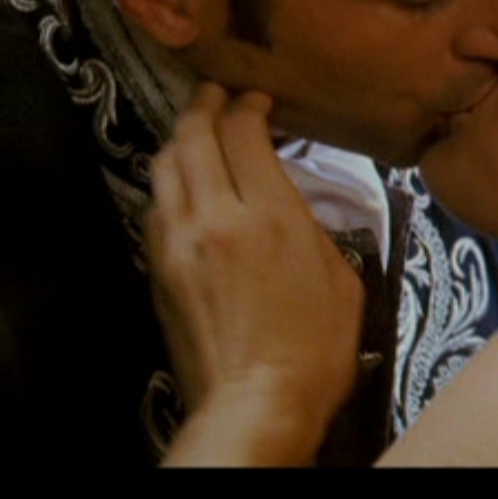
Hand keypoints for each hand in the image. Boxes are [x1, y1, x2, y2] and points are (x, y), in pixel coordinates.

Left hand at [146, 83, 364, 464]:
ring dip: (180, 141)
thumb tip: (295, 208)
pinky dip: (170, 183)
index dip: (248, 106)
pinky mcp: (158, 270)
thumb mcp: (342, 277)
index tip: (259, 100)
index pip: (243, 133)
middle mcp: (215, 217)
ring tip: (195, 133)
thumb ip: (313, 228)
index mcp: (269, 215)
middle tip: (216, 95)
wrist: (257, 404)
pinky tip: (184, 186)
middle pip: (194, 137)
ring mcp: (177, 243)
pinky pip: (156, 206)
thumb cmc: (316, 348)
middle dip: (204, 107)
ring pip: (164, 167)